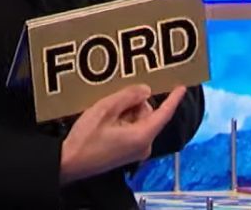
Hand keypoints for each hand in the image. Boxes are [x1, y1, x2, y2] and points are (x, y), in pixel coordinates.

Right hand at [59, 85, 186, 184]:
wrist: (68, 163)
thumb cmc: (85, 139)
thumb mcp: (106, 110)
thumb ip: (128, 97)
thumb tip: (146, 91)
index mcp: (142, 136)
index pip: (164, 114)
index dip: (173, 99)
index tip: (182, 86)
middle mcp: (144, 146)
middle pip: (147, 114)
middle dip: (134, 104)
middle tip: (114, 102)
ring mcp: (136, 151)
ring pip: (139, 121)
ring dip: (126, 113)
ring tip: (106, 113)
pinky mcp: (127, 153)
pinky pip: (132, 130)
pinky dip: (122, 121)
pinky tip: (106, 120)